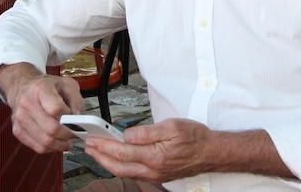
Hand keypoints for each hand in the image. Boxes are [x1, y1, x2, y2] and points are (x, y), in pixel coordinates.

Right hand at [0, 63, 84, 153]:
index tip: (76, 120)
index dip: (69, 118)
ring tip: (67, 141)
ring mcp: (20, 118)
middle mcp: (27, 103)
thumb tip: (78, 118)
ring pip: (45, 141)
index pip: (56, 109)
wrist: (21, 86)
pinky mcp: (18, 130)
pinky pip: (37, 147)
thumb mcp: (66, 84)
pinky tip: (56, 143)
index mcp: (40, 88)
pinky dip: (50, 148)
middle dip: (67, 134)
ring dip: (60, 145)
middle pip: (51, 128)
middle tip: (75, 133)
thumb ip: (76, 100)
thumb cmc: (45, 86)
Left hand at [84, 118, 292, 183]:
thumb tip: (127, 135)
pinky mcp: (158, 174)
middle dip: (100, 157)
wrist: (212, 152)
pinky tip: (116, 158)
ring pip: (125, 172)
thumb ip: (146, 132)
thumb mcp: (171, 126)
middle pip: (119, 167)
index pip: (122, 152)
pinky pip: (134, 172)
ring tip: (97, 151)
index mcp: (154, 156)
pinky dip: (121, 165)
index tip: (92, 139)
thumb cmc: (195, 137)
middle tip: (88, 147)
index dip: (104, 146)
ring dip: (108, 162)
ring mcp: (155, 174)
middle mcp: (153, 169)